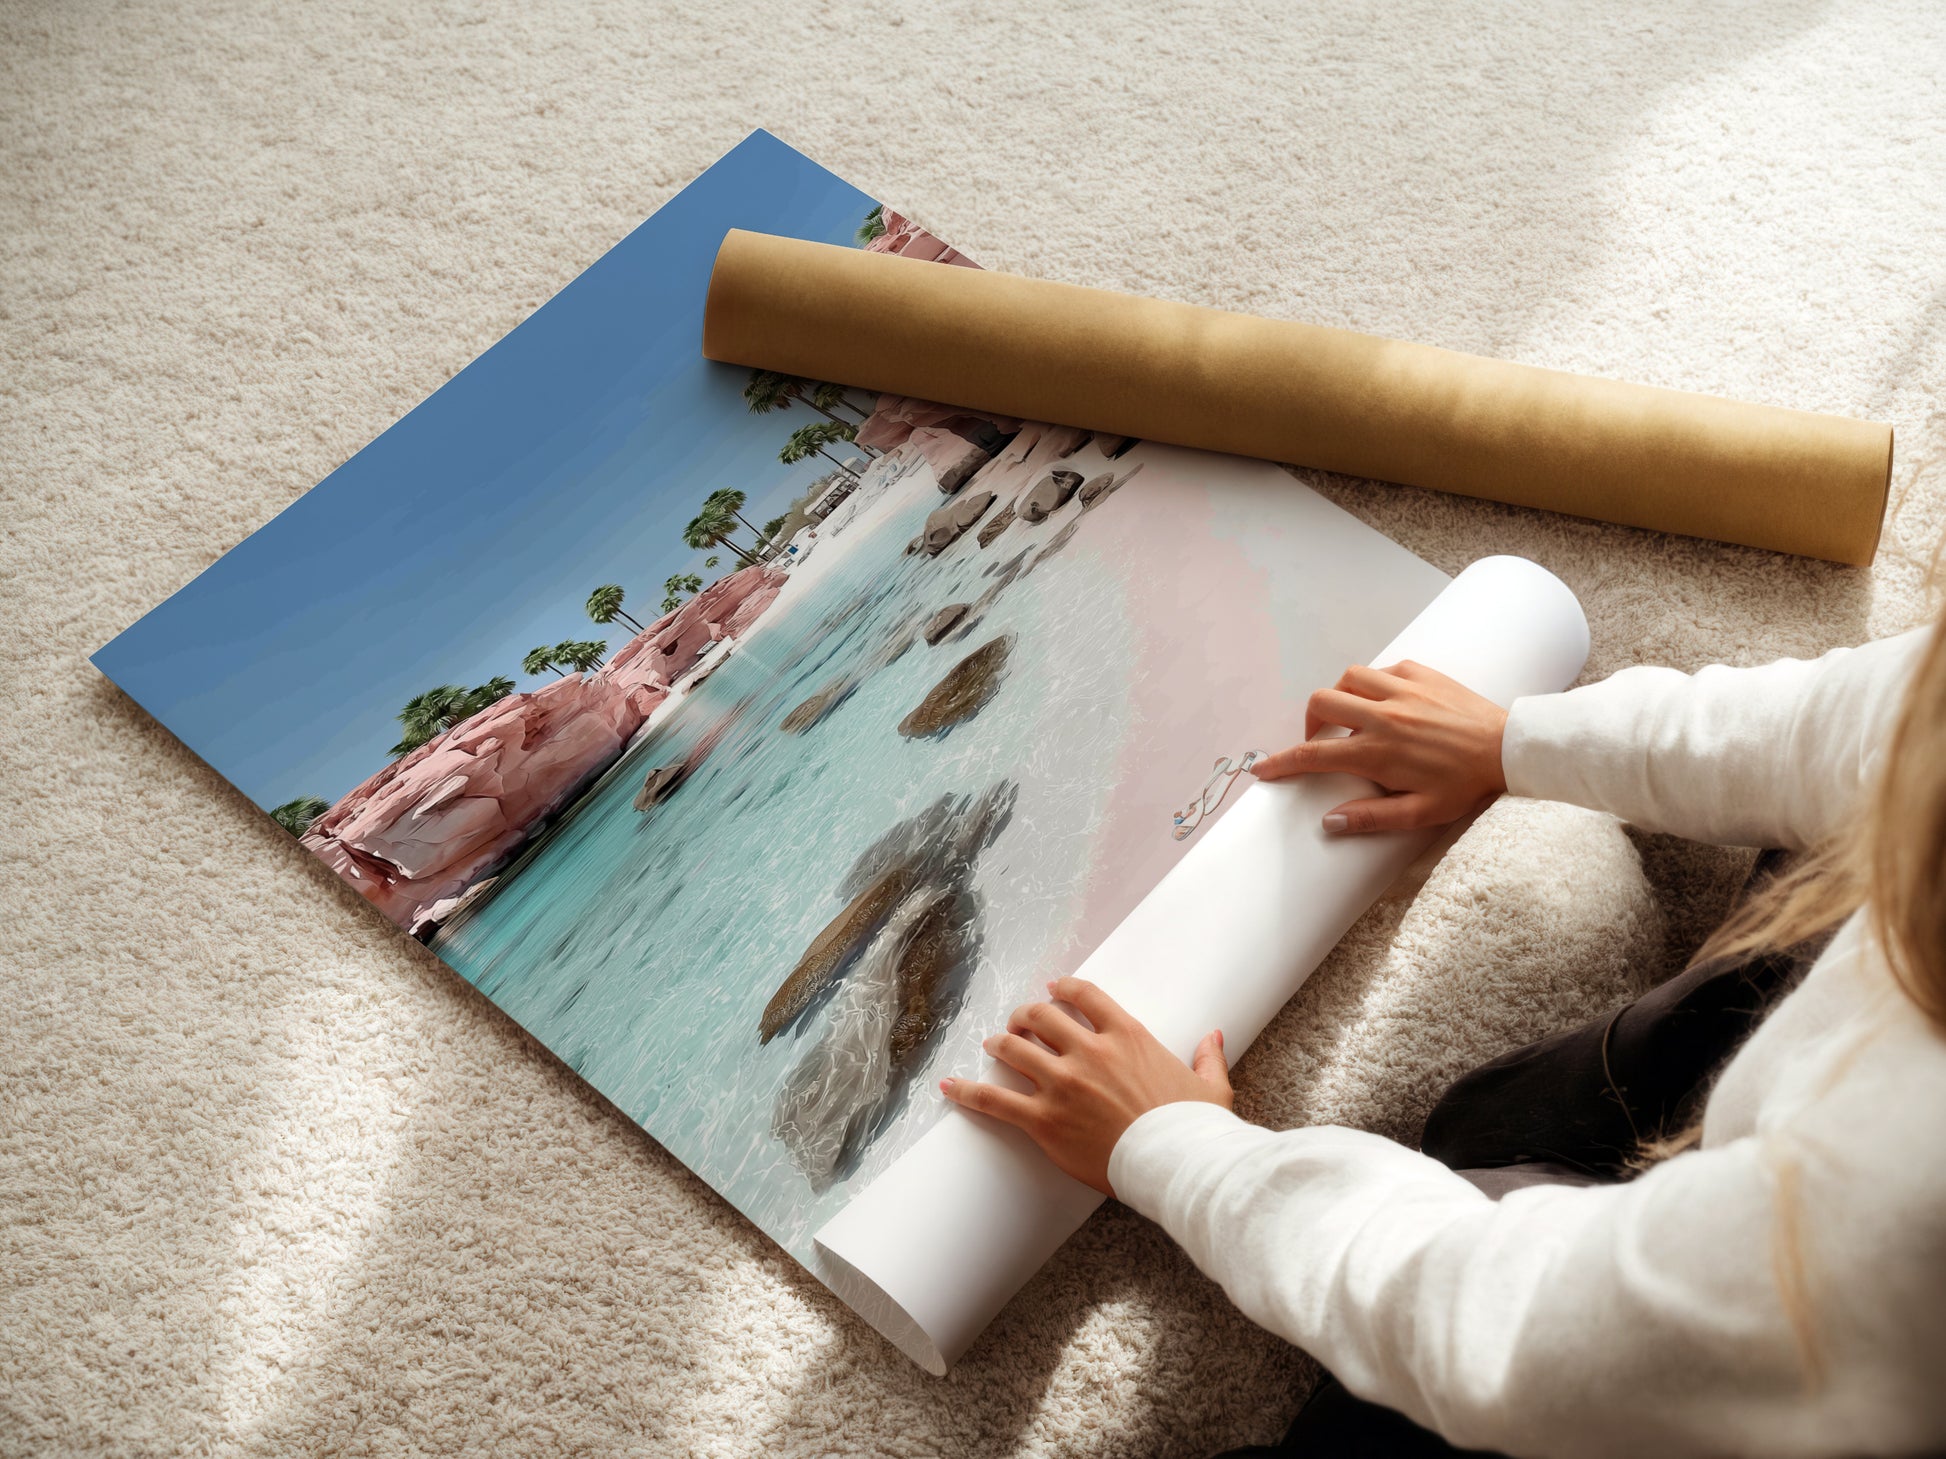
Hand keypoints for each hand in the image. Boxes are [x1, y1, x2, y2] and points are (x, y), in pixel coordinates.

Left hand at [939, 976, 1230, 1196]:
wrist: (1177, 1165)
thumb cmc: (1195, 1129)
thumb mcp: (1210, 1087)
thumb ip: (1207, 1057)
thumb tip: (1214, 1036)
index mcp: (1127, 1036)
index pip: (1084, 996)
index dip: (1062, 989)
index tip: (1052, 990)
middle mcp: (1089, 1052)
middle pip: (1040, 1017)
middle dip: (1024, 1015)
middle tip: (1018, 1022)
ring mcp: (1063, 1084)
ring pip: (1014, 1049)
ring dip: (999, 1044)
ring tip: (992, 1045)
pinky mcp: (1044, 1120)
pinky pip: (995, 1100)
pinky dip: (968, 1091)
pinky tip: (949, 1086)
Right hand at [1251, 660, 1507, 833]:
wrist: (1509, 749)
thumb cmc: (1466, 785)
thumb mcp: (1421, 813)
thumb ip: (1372, 818)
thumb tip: (1329, 822)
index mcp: (1378, 752)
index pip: (1314, 755)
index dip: (1281, 762)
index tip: (1263, 769)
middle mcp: (1383, 715)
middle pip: (1321, 703)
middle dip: (1309, 722)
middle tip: (1321, 741)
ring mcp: (1402, 690)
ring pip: (1348, 678)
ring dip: (1340, 696)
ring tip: (1350, 717)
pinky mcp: (1421, 673)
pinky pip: (1382, 669)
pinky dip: (1373, 683)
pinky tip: (1385, 701)